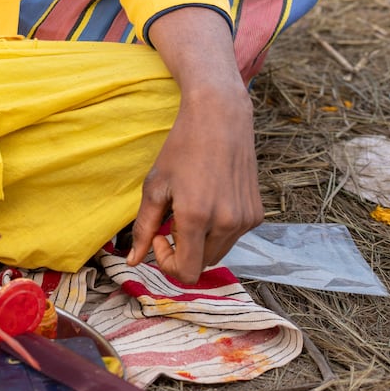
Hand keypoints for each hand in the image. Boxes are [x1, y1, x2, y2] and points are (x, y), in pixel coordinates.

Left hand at [127, 87, 261, 283]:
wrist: (220, 118)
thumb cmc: (181, 148)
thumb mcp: (155, 186)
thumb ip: (144, 227)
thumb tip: (132, 261)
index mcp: (197, 217)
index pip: (187, 272)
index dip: (167, 262)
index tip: (159, 235)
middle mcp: (227, 223)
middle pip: (202, 265)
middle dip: (183, 250)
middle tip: (172, 219)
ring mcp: (246, 220)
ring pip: (218, 252)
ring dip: (200, 241)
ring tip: (190, 207)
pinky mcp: (257, 214)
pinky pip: (233, 237)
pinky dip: (218, 229)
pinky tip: (210, 200)